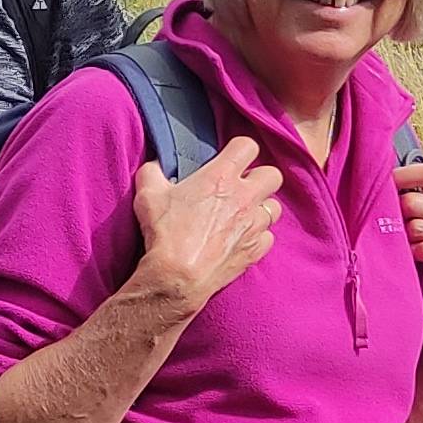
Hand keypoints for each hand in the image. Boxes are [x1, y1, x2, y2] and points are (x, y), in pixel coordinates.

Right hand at [127, 137, 280, 317]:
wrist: (177, 276)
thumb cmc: (164, 234)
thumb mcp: (148, 194)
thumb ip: (153, 171)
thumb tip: (157, 164)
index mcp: (221, 177)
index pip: (248, 146)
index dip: (240, 150)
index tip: (231, 158)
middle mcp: (244, 197)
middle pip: (272, 175)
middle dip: (260, 177)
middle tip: (243, 186)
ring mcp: (254, 224)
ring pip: (275, 207)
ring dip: (261, 208)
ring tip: (243, 213)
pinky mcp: (256, 249)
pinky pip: (269, 236)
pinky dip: (258, 235)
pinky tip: (242, 238)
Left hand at [398, 160, 422, 327]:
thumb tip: (402, 192)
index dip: (402, 175)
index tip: (387, 182)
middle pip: (412, 202)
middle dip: (397, 212)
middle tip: (395, 222)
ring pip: (414, 227)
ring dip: (404, 236)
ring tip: (407, 241)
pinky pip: (422, 251)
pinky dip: (414, 253)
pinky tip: (417, 255)